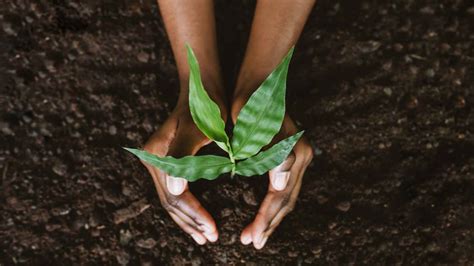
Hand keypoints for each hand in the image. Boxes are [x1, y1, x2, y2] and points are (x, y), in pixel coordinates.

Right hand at [142, 105, 219, 244]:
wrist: (203, 88)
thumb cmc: (206, 107)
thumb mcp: (198, 129)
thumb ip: (184, 156)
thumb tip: (176, 189)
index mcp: (158, 154)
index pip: (176, 195)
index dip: (194, 215)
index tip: (213, 230)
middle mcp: (153, 160)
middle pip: (170, 202)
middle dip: (191, 222)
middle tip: (211, 238)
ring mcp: (158, 162)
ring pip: (171, 200)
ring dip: (188, 220)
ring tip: (204, 236)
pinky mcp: (167, 163)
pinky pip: (175, 192)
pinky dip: (186, 209)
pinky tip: (197, 219)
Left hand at [232, 98, 313, 248]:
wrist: (258, 82)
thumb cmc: (250, 104)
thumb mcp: (256, 128)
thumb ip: (271, 156)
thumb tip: (280, 187)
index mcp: (294, 154)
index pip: (279, 196)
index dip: (264, 219)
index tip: (249, 238)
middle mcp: (301, 157)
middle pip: (286, 200)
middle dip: (269, 223)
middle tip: (252, 243)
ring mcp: (299, 156)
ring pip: (287, 196)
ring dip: (272, 217)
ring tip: (257, 235)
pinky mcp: (291, 154)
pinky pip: (285, 187)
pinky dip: (274, 204)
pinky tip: (264, 212)